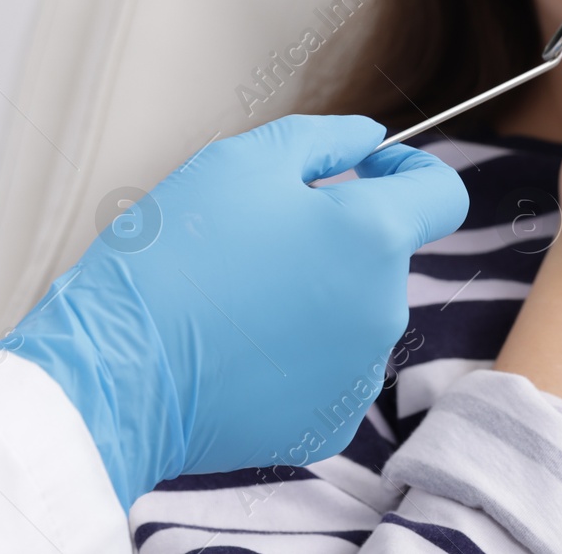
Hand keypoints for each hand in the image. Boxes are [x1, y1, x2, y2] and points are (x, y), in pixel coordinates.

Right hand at [0, 114, 467, 507]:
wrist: (118, 370)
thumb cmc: (175, 255)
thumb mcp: (245, 160)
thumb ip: (327, 137)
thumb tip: (372, 141)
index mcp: (375, 237)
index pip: (443, 193)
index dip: (408, 168)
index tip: (367, 167)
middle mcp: (385, 310)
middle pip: (384, 254)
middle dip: (337, 235)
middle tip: (257, 234)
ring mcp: (360, 375)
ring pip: (354, 311)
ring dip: (316, 293)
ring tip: (238, 295)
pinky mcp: (327, 424)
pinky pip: (329, 369)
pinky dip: (296, 353)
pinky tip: (238, 347)